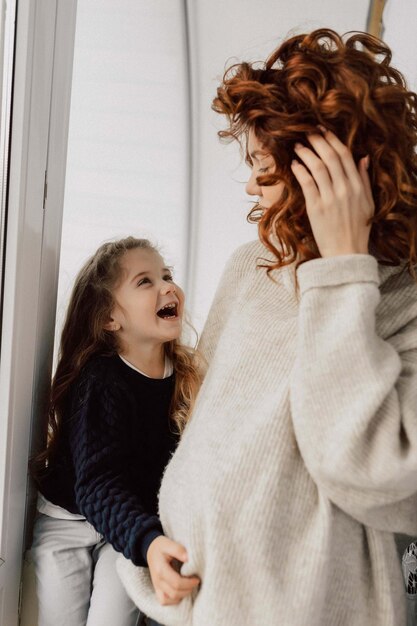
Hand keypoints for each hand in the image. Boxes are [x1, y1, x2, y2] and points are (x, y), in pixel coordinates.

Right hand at [147, 536, 199, 605]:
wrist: (150, 550)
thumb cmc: (161, 546)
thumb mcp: (169, 543)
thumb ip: (178, 550)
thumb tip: (188, 558)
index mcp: (160, 569)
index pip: (176, 583)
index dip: (189, 583)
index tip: (197, 579)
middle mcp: (157, 581)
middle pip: (174, 593)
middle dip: (188, 589)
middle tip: (195, 582)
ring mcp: (156, 586)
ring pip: (170, 599)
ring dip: (182, 595)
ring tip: (189, 586)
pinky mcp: (157, 590)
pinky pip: (164, 601)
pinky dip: (174, 600)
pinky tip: (181, 591)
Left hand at [290, 129, 373, 257]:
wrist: (346, 253)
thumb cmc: (357, 229)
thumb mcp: (367, 203)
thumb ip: (365, 179)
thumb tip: (363, 158)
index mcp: (359, 186)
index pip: (345, 155)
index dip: (332, 140)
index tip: (323, 131)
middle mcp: (345, 189)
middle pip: (330, 157)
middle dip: (317, 141)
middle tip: (306, 132)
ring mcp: (330, 198)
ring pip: (318, 167)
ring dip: (306, 153)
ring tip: (298, 146)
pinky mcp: (317, 208)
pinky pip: (307, 183)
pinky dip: (300, 171)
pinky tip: (295, 164)